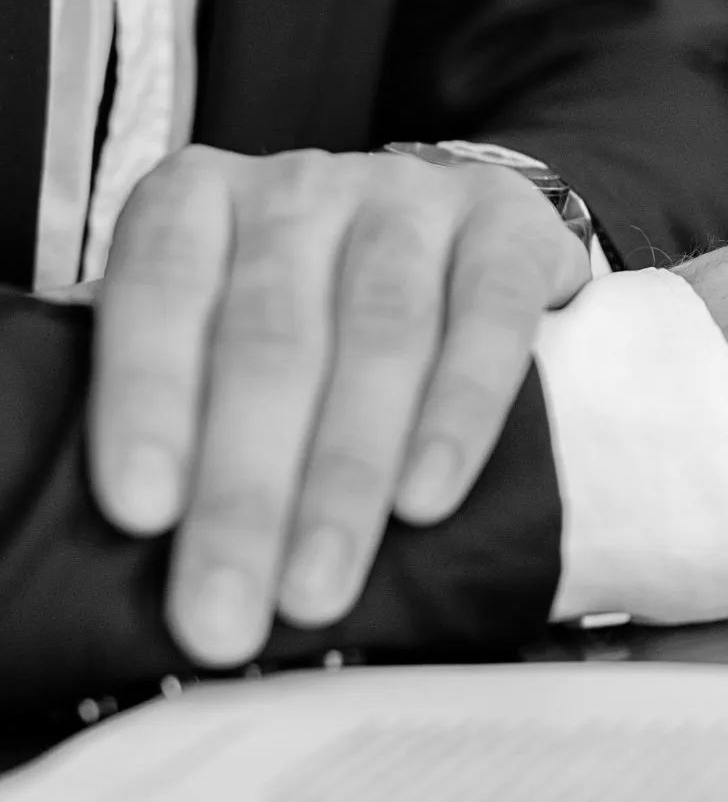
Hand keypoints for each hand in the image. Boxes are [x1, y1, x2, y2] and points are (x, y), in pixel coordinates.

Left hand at [88, 146, 589, 665]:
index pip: (160, 288)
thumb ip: (180, 396)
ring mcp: (414, 199)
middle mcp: (303, 188)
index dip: (146, 400)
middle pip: (271, 338)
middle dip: (246, 490)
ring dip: (346, 475)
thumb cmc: (318, 315)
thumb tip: (140, 529)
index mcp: (202, 201)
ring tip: (320, 585)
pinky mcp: (513, 229)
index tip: (141, 514)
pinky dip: (459, 416)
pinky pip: (490, 321)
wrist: (470, 245)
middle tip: (227, 613)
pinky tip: (427, 498)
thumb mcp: (220, 329)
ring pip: (380, 337)